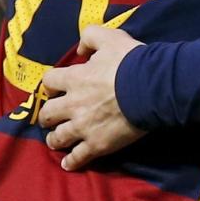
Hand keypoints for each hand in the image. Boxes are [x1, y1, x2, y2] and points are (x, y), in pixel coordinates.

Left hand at [39, 25, 147, 170]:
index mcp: (74, 79)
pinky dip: (71, 162)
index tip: (56, 88)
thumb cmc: (132, 61)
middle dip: (48, 116)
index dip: (51, 85)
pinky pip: (77, 157)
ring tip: (57, 140)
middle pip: (47, 114)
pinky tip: (68, 163)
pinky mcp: (97, 144)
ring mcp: (83, 127)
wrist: (152, 87)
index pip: (49, 82)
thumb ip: (91, 37)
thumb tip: (80, 49)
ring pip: (58, 138)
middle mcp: (72, 105)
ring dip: (55, 139)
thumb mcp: (111, 37)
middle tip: (53, 117)